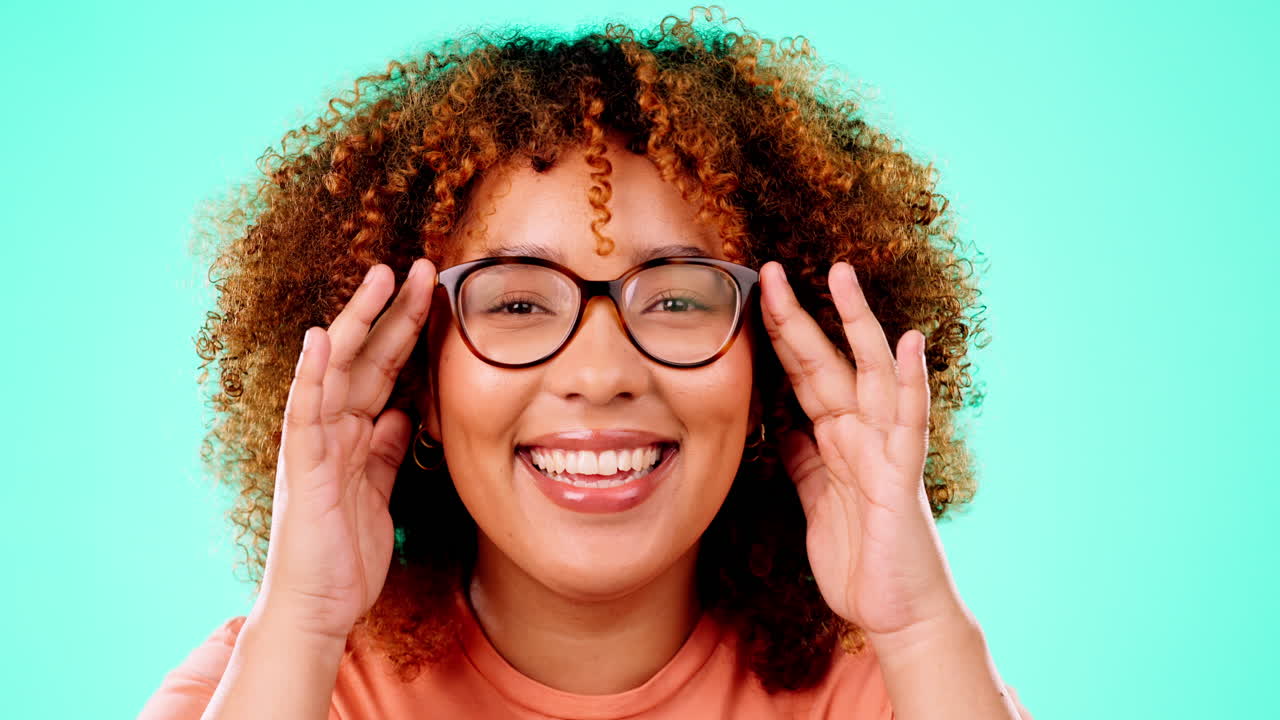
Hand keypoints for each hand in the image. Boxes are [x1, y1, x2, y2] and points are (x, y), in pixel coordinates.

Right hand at [256, 259, 436, 641]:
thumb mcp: (378, 493)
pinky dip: (313, 374)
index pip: (385, 369)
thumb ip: (386, 452)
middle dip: (391, 311)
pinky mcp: (303, 466)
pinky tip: (322, 338)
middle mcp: (331, 430)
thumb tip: (402, 415)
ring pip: (337, 370)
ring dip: (357, 322)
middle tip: (417, 265)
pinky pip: (306, 412)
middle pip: (365, 357)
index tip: (432, 291)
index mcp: (353, 435)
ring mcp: (314, 444)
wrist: (317, 609)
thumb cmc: (344, 555)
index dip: (406, 329)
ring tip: (377, 277)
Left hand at [760, 260, 966, 639]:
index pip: (801, 376)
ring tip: (841, 276)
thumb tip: (780, 428)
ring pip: (870, 374)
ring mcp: (885, 449)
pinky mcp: (902, 476)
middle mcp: (862, 433)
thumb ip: (802, 461)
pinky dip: (910, 382)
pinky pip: (908, 422)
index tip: (752, 297)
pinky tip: (908, 344)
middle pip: (827, 362)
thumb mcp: (815, 501)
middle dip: (799, 315)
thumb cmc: (860, 558)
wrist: (896, 613)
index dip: (778, 336)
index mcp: (835, 439)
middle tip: (771, 268)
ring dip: (857, 324)